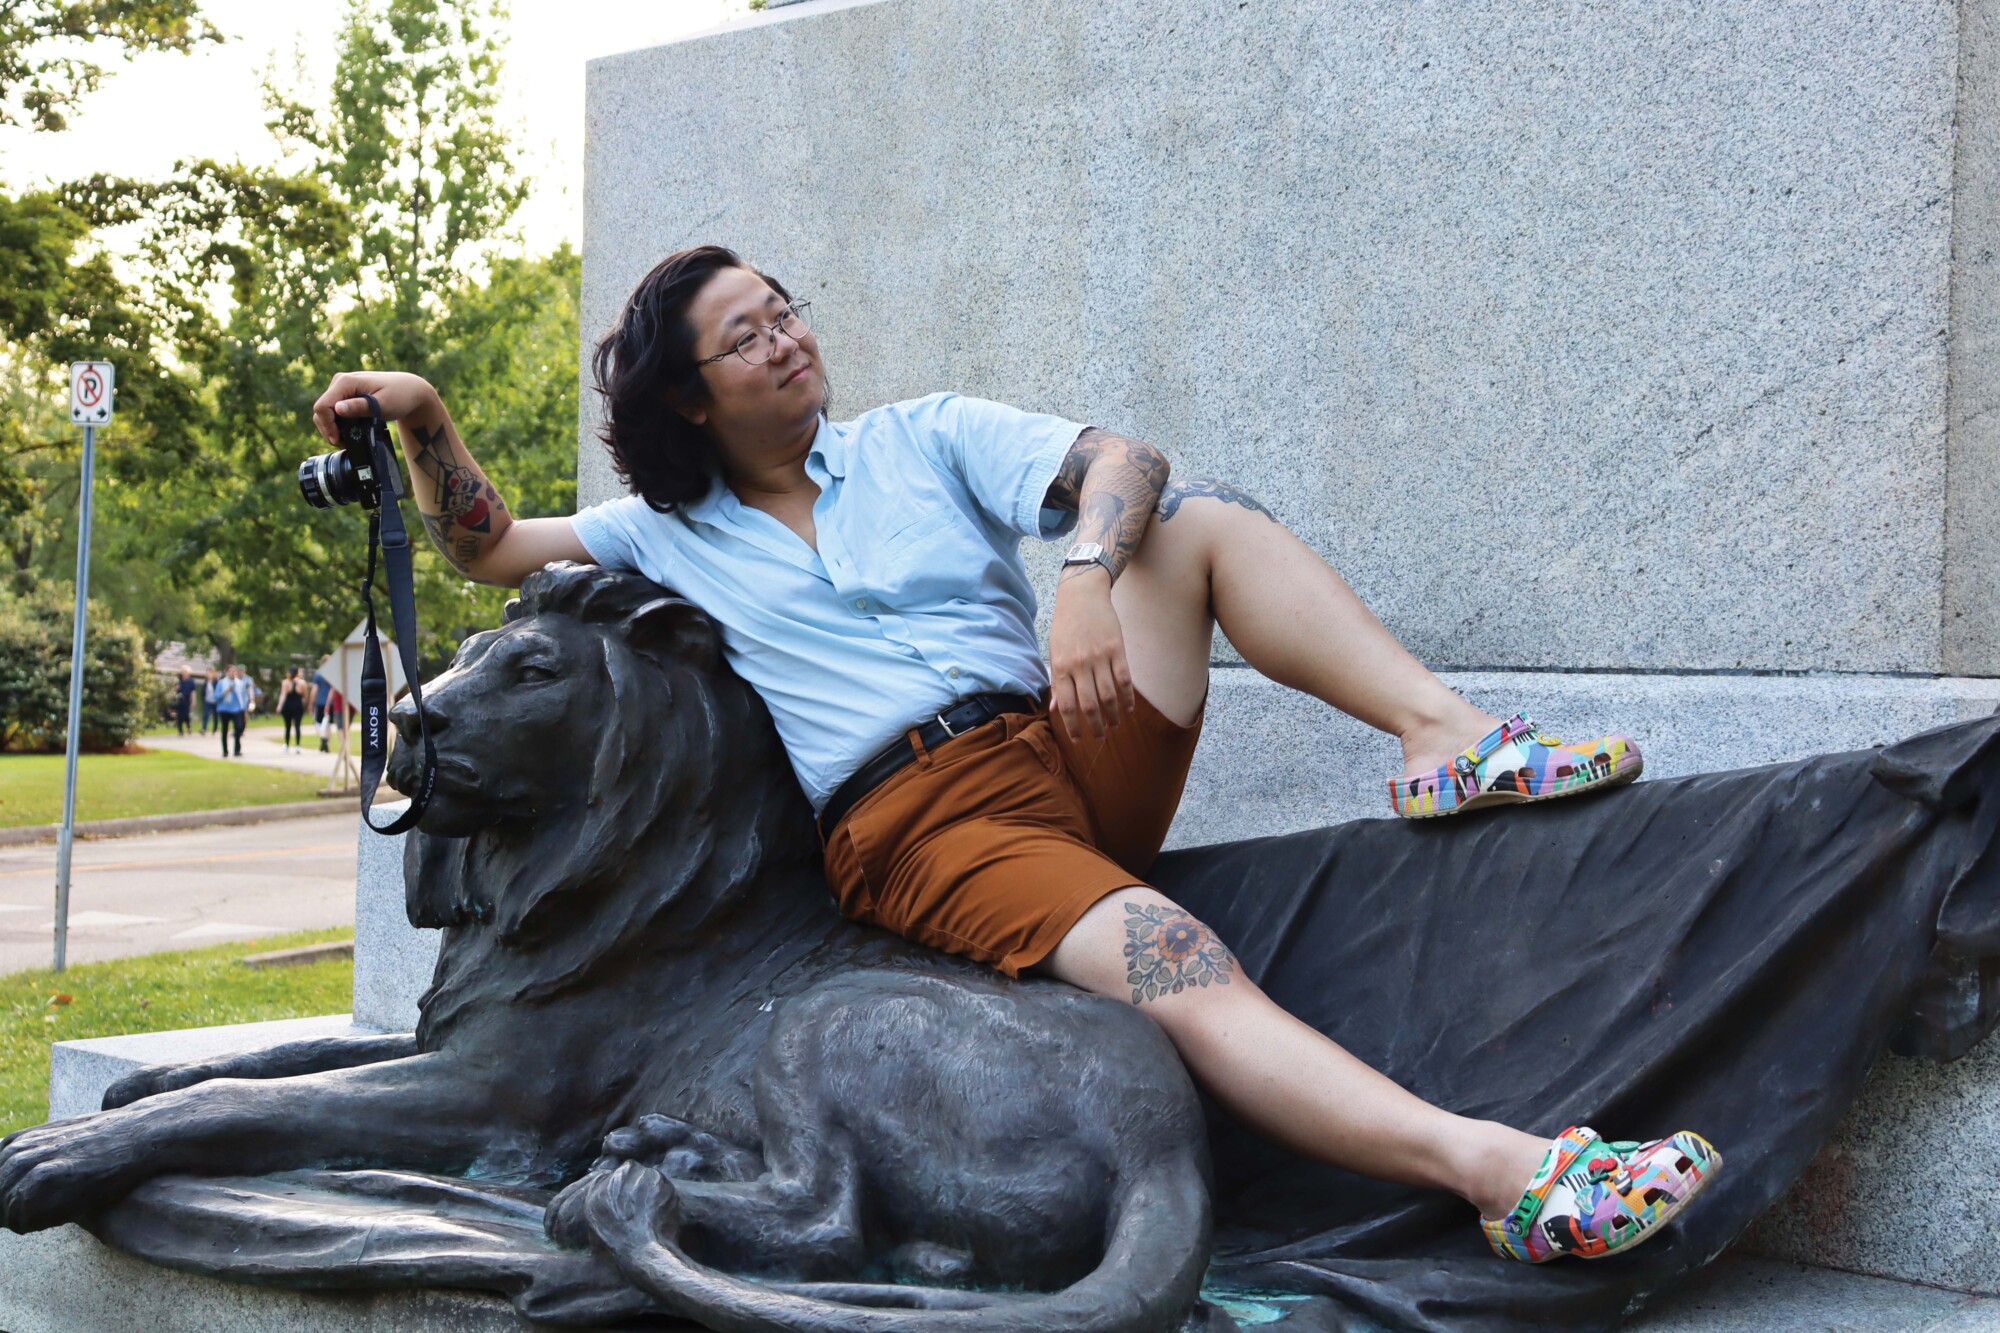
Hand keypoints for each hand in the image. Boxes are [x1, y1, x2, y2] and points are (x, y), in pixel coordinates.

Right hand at [310, 370, 438, 446]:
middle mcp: (340, 381)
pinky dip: (337, 422)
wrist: (411, 390)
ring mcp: (342, 386)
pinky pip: (333, 409)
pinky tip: (348, 431)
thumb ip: (359, 407)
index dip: (327, 426)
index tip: (339, 440)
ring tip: (346, 440)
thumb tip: (338, 409)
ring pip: (325, 410)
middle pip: (320, 409)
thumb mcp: (382, 405)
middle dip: (328, 429)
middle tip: (343, 443)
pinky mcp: (345, 392)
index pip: (323, 406)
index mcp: (346, 382)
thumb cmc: (400, 397)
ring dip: (332, 427)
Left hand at [1049, 571, 1134, 740]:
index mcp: (1060, 667)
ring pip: (1108, 695)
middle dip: (1094, 727)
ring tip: (1114, 727)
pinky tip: (1128, 709)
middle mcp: (1079, 665)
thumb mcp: (1054, 653)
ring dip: (1112, 716)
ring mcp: (1099, 657)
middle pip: (1089, 705)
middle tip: (1099, 739)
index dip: (1072, 727)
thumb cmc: (1065, 626)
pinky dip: (1127, 697)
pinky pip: (1124, 679)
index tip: (1077, 739)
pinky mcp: (1117, 649)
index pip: (1067, 705)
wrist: (1081, 596)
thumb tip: (1055, 709)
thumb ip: (1056, 682)